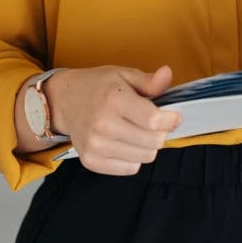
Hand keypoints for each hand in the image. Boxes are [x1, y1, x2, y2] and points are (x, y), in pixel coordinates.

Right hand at [46, 65, 180, 173]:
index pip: (153, 119)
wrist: (66, 100)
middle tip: (156, 124)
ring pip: (144, 157)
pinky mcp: (91, 160)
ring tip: (140, 132)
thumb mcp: (124, 75)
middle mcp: (103, 124)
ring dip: (148, 146)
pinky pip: (129, 168)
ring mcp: (95, 145)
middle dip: (162, 132)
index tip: (175, 116)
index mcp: (114, 98)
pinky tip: (127, 142)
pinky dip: (134, 158)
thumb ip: (149, 80)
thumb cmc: (99, 86)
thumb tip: (167, 74)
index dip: (171, 119)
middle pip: (152, 141)